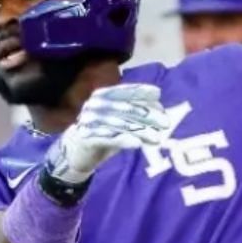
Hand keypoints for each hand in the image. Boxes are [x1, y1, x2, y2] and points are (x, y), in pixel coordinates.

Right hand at [45, 82, 167, 185]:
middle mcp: (95, 105)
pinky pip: (108, 138)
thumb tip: (160, 111)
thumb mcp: (120, 121)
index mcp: (102, 96)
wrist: (76, 152)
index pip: (123, 90)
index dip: (141, 91)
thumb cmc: (103, 133)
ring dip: (141, 130)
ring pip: (119, 123)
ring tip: (157, 138)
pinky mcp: (86, 137)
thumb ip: (136, 115)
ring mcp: (89, 120)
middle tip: (165, 123)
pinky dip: (124, 140)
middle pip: (125, 107)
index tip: (158, 95)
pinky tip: (137, 144)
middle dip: (147, 114)